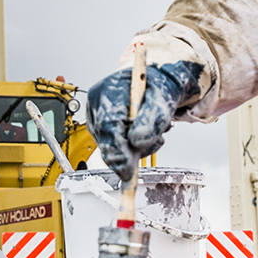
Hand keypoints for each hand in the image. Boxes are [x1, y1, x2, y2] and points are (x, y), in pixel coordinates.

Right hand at [86, 61, 203, 181]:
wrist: (156, 86)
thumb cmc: (157, 90)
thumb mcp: (161, 104)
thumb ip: (150, 122)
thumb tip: (135, 143)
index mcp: (109, 90)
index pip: (108, 125)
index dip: (118, 150)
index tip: (128, 170)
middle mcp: (97, 103)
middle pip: (106, 139)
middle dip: (129, 151)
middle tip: (153, 143)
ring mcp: (96, 116)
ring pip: (109, 147)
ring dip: (133, 149)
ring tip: (153, 131)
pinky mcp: (100, 128)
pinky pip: (112, 147)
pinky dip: (129, 149)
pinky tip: (142, 135)